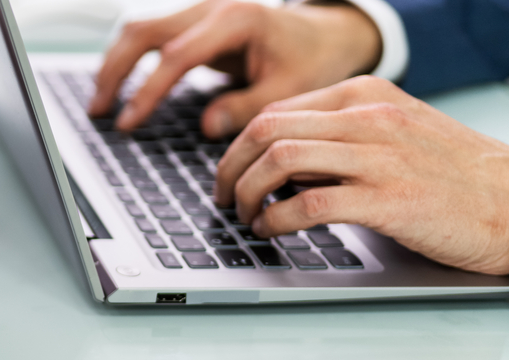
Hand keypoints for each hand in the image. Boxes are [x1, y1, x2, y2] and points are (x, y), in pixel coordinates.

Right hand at [89, 0, 381, 137]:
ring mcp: (197, 12)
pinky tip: (119, 87)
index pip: (176, 55)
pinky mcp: (191, 23)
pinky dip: (127, 60)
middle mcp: (209, 8)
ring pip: (137, 29)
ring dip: (114, 64)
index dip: (148, 91)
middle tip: (100, 111)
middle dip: (114, 72)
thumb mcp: (290, 90)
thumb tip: (206, 125)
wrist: (324, 34)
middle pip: (142, 31)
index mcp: (236, 20)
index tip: (129, 122)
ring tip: (101, 104)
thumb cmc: (311, 60)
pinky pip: (148, 36)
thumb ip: (248, 108)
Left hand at [214, 76, 508, 274]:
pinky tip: (272, 231)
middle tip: (222, 196)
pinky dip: (277, 219)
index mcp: (366, 95)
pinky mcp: (389, 198)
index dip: (238, 145)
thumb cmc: (453, 175)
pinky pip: (310, 203)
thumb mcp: (393, 134)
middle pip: (267, 130)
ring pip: (280, 160)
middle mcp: (369, 117)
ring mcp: (380, 156)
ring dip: (247, 192)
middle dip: (230, 167)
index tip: (229, 171)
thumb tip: (277, 161)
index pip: (275, 110)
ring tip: (243, 215)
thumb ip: (338, 137)